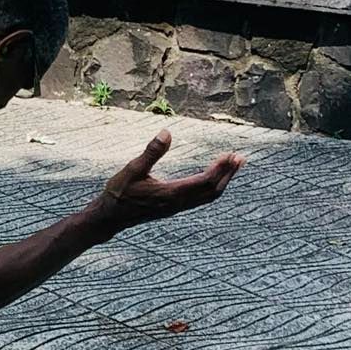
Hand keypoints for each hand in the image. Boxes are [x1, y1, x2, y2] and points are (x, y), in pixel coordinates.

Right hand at [97, 129, 242, 230]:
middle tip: (240, 158)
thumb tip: (166, 132)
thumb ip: (151, 152)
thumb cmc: (119, 193)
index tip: (231, 154)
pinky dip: (211, 188)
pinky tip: (212, 179)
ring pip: (208, 197)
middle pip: (212, 191)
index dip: (221, 168)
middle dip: (228, 175)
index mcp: (171, 193)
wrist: (110, 218)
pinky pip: (200, 200)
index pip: (205, 181)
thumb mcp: (132, 169)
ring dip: (222, 182)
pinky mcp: (173, 208)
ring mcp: (176, 208)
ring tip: (232, 167)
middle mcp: (178, 203)